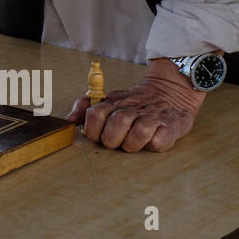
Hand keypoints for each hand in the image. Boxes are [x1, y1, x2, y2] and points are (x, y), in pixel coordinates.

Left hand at [65, 58, 205, 151]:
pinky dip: (151, 145)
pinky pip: (156, 142)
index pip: (94, 114)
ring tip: (132, 143)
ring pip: (135, 135)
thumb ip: (86, 107)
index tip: (97, 134)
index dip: (92, 129)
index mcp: (113, 102)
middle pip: (115, 125)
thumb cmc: (135, 102)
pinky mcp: (169, 128)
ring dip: (130, 145)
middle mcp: (131, 108)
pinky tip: (150, 140)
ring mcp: (151, 118)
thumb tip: (68, 120)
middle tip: (115, 141)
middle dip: (111, 140)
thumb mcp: (109, 99)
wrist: (171, 92)